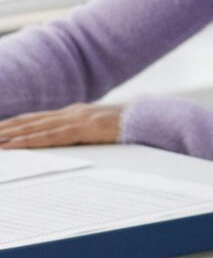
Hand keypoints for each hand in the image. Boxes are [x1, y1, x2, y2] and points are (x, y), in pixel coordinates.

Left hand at [0, 105, 122, 147]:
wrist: (153, 120)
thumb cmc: (132, 128)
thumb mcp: (103, 130)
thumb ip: (85, 133)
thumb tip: (70, 141)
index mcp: (76, 113)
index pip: (37, 118)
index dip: (15, 123)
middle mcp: (72, 112)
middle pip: (30, 120)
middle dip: (5, 127)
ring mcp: (77, 118)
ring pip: (34, 127)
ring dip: (9, 134)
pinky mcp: (83, 127)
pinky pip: (50, 136)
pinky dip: (28, 140)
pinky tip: (13, 144)